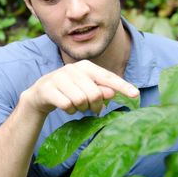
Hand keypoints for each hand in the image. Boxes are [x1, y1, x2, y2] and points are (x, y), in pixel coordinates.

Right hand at [23, 60, 138, 114]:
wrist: (41, 94)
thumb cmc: (70, 91)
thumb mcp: (86, 89)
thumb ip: (101, 90)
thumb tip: (112, 93)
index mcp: (85, 66)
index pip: (107, 77)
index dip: (122, 86)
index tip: (135, 94)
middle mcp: (72, 69)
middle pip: (94, 93)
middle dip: (95, 106)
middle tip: (92, 110)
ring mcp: (58, 77)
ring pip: (80, 100)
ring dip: (81, 109)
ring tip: (77, 106)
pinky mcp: (48, 88)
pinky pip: (67, 105)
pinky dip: (69, 111)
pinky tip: (66, 107)